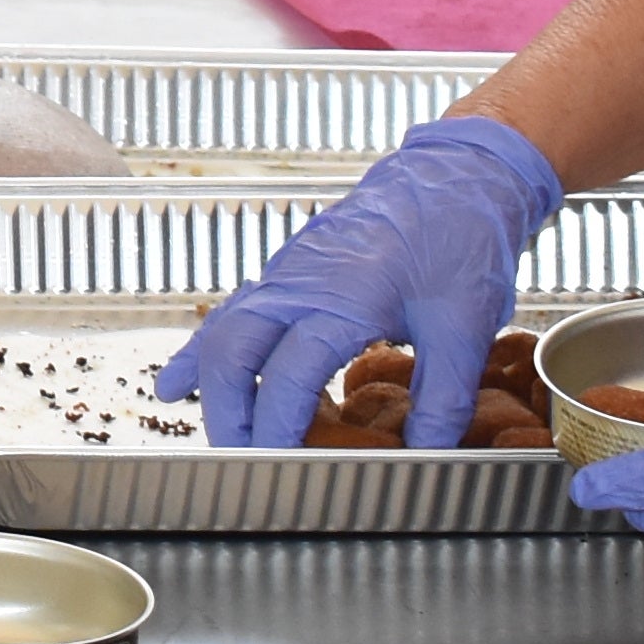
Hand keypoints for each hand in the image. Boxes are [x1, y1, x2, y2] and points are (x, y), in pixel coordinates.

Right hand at [148, 114, 561, 445]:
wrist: (455, 176)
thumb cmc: (461, 238)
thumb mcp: (465, 326)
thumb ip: (443, 397)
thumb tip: (423, 451)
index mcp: (344, 297)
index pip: (286, 375)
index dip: (275, 427)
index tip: (278, 467)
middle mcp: (302, 283)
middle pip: (233, 352)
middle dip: (228, 413)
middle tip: (241, 461)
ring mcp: (288, 272)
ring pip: (223, 331)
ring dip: (214, 386)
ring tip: (220, 435)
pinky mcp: (288, 270)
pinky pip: (230, 312)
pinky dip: (202, 351)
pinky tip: (178, 381)